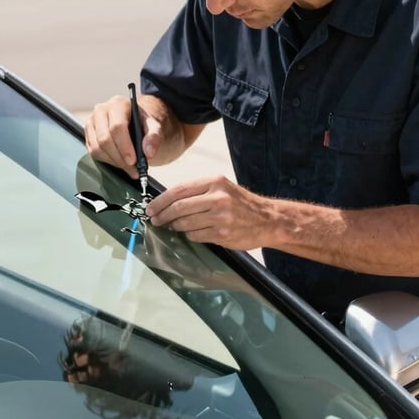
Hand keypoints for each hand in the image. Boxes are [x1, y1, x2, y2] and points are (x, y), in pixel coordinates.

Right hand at [85, 95, 162, 178]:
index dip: (124, 146)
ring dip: (113, 161)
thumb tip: (148, 153)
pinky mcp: (88, 134)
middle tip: (133, 169)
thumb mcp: (154, 126)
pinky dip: (107, 160)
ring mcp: (92, 122)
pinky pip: (93, 152)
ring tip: (128, 167)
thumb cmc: (142, 122)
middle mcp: (101, 110)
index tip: (133, 161)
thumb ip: (154, 137)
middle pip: (105, 139)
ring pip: (97, 148)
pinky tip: (119, 162)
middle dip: (119, 158)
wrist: (133, 120)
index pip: (117, 127)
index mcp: (118, 104)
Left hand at [146, 175, 270, 250]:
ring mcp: (220, 217)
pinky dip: (189, 235)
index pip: (179, 190)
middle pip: (178, 208)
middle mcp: (217, 198)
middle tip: (155, 220)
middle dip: (162, 215)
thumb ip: (198, 192)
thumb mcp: (222, 188)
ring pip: (185, 223)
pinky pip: (196, 236)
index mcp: (214, 182)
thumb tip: (168, 200)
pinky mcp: (222, 234)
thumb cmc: (241, 203)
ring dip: (175, 226)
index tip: (151, 208)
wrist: (268, 219)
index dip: (160, 201)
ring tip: (173, 226)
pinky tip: (192, 232)